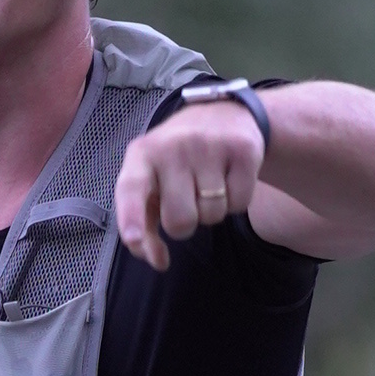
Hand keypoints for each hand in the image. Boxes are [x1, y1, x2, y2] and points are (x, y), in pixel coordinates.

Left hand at [113, 106, 265, 271]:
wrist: (225, 115)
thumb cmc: (178, 160)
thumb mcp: (152, 180)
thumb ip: (144, 221)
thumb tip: (156, 260)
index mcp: (142, 154)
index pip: (131, 188)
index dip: (131, 217)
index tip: (134, 239)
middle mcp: (173, 146)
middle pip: (180, 220)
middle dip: (185, 223)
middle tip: (188, 199)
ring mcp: (209, 146)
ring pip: (212, 216)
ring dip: (211, 211)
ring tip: (209, 182)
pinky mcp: (243, 150)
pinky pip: (239, 205)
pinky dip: (236, 201)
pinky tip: (229, 177)